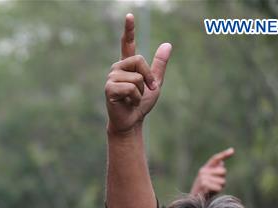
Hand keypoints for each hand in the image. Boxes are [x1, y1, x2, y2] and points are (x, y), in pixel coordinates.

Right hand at [105, 13, 171, 135]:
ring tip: (133, 99)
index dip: (129, 29)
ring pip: (137, 77)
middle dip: (148, 77)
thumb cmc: (141, 104)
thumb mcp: (155, 83)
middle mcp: (118, 68)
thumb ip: (159, 65)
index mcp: (128, 65)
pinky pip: (131, 88)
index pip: (127, 43)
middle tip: (146, 91)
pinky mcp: (109, 89)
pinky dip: (134, 98)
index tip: (130, 15)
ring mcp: (112, 78)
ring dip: (141, 91)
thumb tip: (167, 44)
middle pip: (139, 60)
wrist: (131, 122)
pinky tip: (128, 103)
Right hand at [190, 147, 234, 197]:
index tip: (232, 150)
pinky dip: (216, 192)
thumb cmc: (203, 191)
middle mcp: (203, 171)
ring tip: (211, 190)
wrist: (192, 201)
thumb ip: (215, 171)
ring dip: (220, 187)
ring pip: (222, 181)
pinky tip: (209, 193)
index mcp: (204, 168)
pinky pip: (219, 187)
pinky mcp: (204, 185)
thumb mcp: (209, 180)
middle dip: (222, 179)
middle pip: (223, 171)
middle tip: (214, 185)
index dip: (224, 154)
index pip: (215, 159)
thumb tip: (221, 162)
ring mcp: (203, 178)